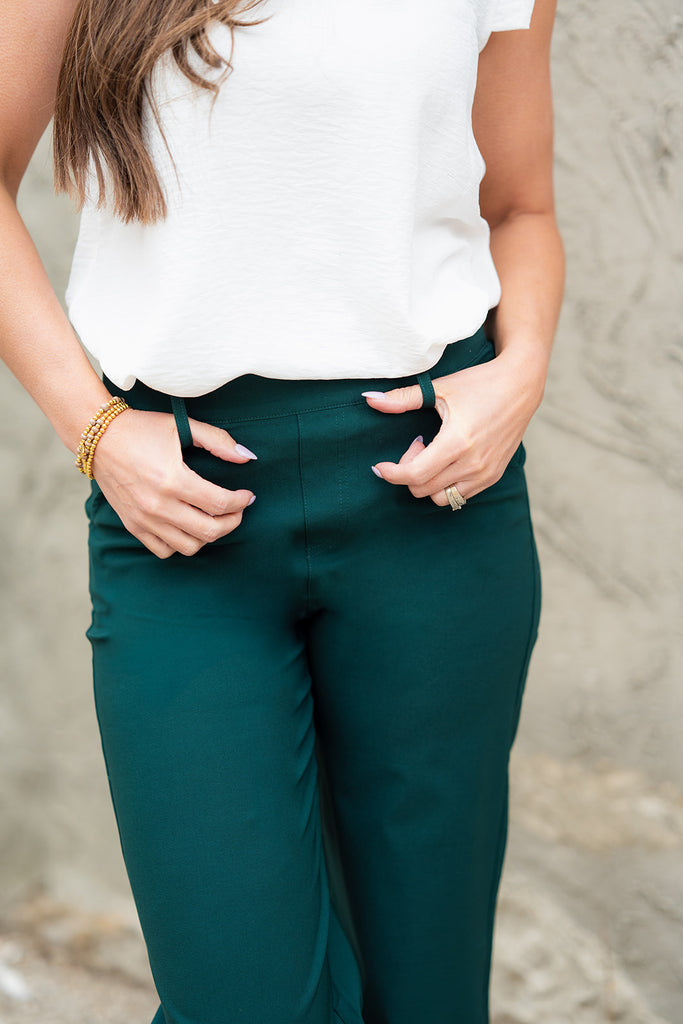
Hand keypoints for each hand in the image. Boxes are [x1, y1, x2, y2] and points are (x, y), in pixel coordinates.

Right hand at [89, 408, 256, 557]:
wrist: (99, 438)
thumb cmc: (141, 429)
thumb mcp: (182, 426)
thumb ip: (218, 440)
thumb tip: (248, 457)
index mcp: (172, 480)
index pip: (219, 503)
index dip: (241, 502)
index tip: (247, 496)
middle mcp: (158, 505)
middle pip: (209, 531)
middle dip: (232, 522)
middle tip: (238, 510)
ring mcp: (144, 519)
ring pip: (189, 546)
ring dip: (209, 535)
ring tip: (215, 518)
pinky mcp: (133, 526)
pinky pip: (164, 550)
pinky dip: (182, 543)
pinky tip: (189, 526)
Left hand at [364, 351, 542, 505]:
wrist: (520, 386)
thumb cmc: (479, 384)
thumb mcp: (439, 388)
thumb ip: (402, 399)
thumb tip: (368, 400)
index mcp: (457, 442)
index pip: (414, 475)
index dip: (392, 474)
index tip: (380, 466)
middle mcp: (473, 463)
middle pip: (423, 489)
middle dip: (409, 471)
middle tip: (418, 442)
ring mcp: (485, 473)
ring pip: (440, 498)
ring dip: (427, 481)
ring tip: (433, 452)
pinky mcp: (493, 477)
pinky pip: (459, 496)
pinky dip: (444, 484)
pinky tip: (448, 459)